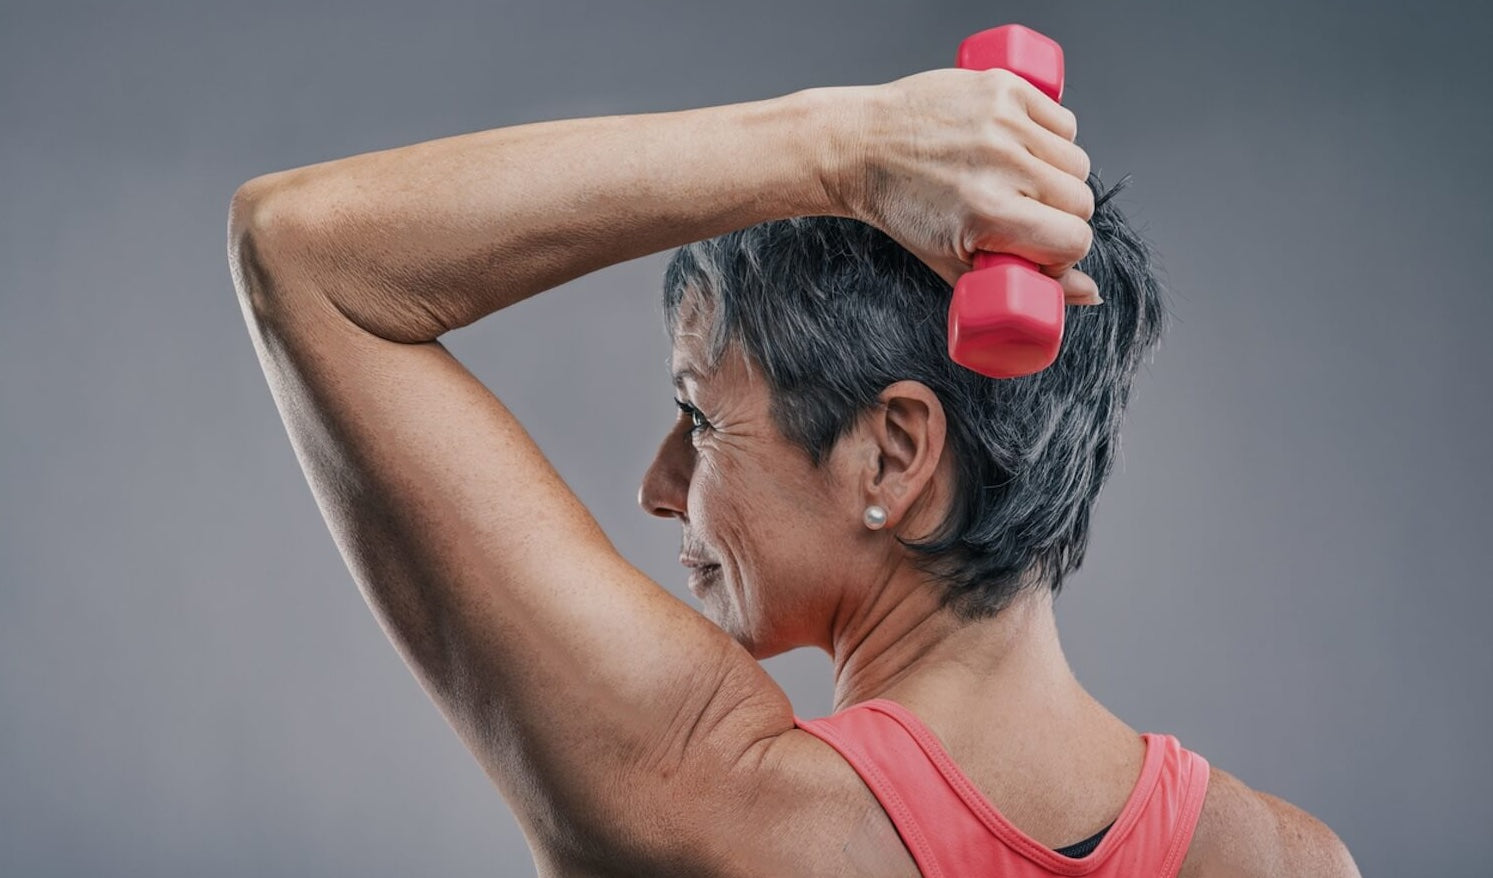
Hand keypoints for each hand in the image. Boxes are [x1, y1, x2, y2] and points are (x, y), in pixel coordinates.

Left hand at [831, 68, 1099, 302]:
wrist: (861, 146)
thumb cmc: (903, 207)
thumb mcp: (956, 262)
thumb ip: (1024, 283)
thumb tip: (1089, 294)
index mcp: (989, 211)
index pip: (1074, 239)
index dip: (1061, 253)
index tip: (1038, 250)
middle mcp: (1002, 162)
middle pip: (1081, 201)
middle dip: (1059, 217)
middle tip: (1024, 217)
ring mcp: (1005, 121)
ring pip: (1077, 161)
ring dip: (1057, 178)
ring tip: (1018, 182)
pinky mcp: (1004, 88)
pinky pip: (1064, 121)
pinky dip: (1051, 138)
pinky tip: (1020, 149)